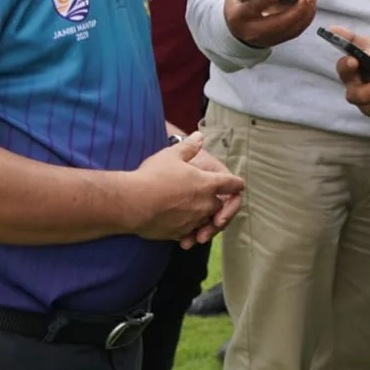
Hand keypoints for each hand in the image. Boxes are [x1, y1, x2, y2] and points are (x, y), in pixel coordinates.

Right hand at [125, 133, 245, 242]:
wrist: (133, 203)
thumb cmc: (153, 176)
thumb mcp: (171, 155)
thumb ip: (189, 146)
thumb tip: (199, 136)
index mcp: (207, 184)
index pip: (232, 184)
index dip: (236, 183)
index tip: (237, 183)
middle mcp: (205, 205)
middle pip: (220, 205)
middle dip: (217, 200)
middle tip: (206, 195)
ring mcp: (193, 221)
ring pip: (206, 220)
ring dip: (203, 216)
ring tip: (189, 209)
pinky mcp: (180, 233)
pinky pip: (190, 232)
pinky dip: (188, 229)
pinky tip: (177, 221)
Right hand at [224, 0, 316, 48]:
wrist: (236, 30)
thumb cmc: (238, 4)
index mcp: (239, 16)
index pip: (252, 8)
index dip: (264, 0)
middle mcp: (253, 30)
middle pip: (279, 24)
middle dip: (297, 10)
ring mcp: (267, 38)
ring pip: (291, 29)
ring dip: (306, 13)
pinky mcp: (278, 40)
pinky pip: (296, 31)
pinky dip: (306, 18)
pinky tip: (310, 6)